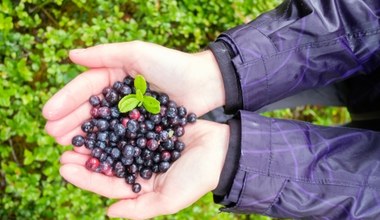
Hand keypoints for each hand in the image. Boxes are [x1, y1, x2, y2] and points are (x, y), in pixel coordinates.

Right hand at [43, 41, 224, 144]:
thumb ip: (105, 54)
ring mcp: (131, 113)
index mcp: (115, 75)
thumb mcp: (137, 53)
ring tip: (66, 146)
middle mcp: (120, 95)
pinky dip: (107, 145)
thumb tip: (71, 55)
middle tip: (53, 135)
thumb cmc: (172, 65)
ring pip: (103, 125)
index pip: (86, 87)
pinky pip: (121, 137)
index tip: (48, 113)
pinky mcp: (143, 128)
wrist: (204, 83)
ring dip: (84, 135)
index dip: (66, 99)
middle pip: (91, 109)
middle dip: (70, 121)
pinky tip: (93, 154)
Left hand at [59, 120, 228, 218]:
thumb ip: (140, 209)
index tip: (64, 166)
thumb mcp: (169, 198)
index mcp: (141, 185)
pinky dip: (113, 119)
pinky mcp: (151, 126)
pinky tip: (99, 112)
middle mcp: (139, 166)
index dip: (85, 178)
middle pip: (106, 162)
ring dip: (95, 136)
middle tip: (63, 147)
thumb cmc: (198, 176)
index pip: (107, 184)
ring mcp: (144, 145)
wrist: (221, 149)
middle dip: (84, 155)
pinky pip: (128, 123)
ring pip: (114, 141)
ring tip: (76, 129)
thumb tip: (109, 213)